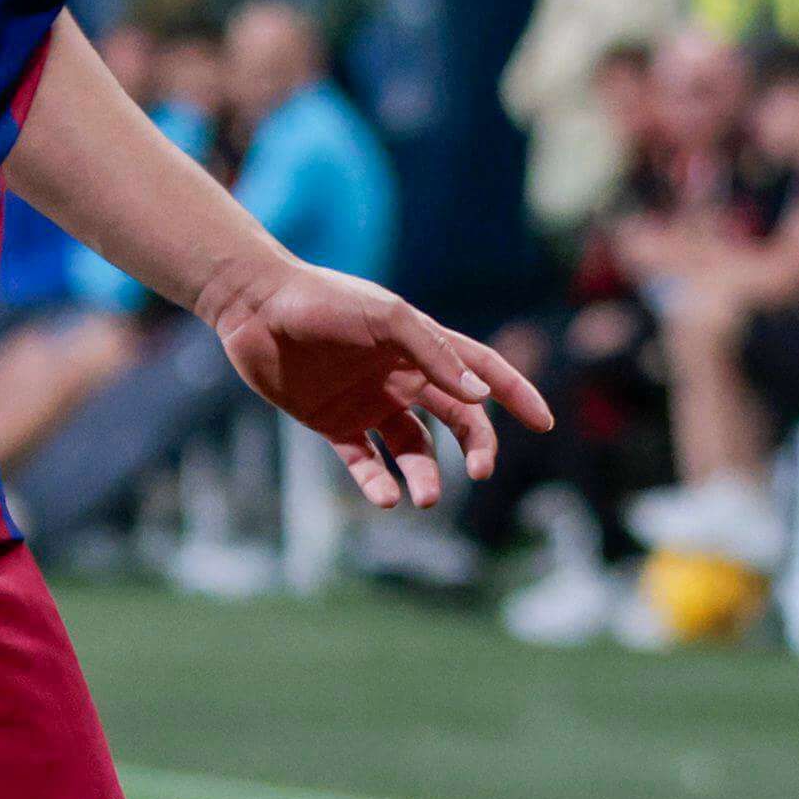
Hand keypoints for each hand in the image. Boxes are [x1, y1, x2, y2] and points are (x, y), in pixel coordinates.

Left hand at [201, 255, 553, 509]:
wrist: (255, 306)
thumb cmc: (322, 299)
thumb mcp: (385, 317)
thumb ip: (433, 353)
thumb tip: (478, 396)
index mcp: (420, 346)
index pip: (480, 371)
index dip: (514, 394)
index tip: (544, 422)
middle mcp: (400, 376)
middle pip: (455, 417)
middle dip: (475, 446)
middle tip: (479, 472)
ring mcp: (368, 402)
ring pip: (412, 447)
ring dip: (423, 475)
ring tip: (422, 498)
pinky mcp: (332, 423)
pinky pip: (363, 461)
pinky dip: (377, 482)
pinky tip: (384, 498)